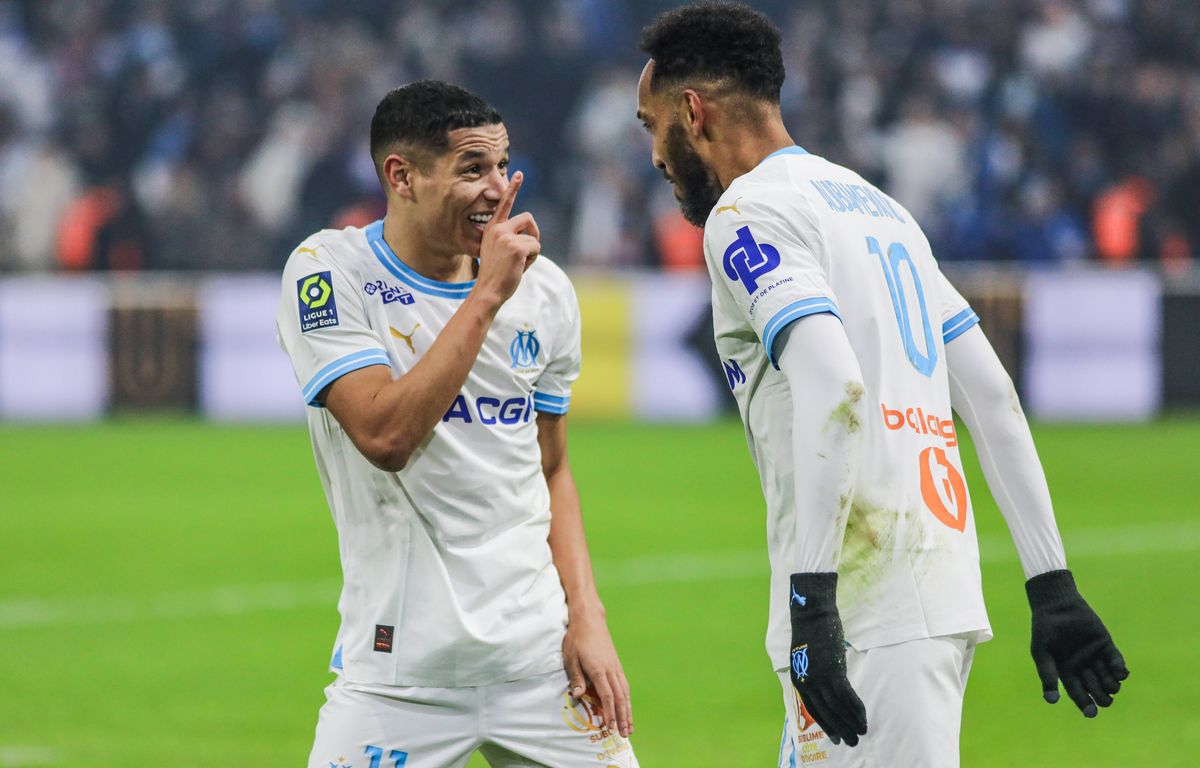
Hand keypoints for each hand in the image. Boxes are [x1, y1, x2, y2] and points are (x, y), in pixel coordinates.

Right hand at [476, 171, 539, 304]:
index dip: (513, 188)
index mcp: (492, 228)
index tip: (520, 174)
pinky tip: (521, 267)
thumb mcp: (497, 251)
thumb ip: (508, 239)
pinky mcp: (517, 247)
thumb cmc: (495, 275)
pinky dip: (533, 259)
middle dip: (533, 233)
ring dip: (531, 252)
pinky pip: (536, 247)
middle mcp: (498, 228)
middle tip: (528, 251)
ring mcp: (507, 237)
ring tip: (518, 264)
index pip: (504, 204)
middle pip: (528, 218)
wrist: (488, 290)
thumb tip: (529, 236)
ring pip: (533, 237)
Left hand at [562, 607, 632, 737]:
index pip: (607, 696)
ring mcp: (615, 667)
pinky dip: (626, 699)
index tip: (610, 728)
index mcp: (599, 670)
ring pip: (625, 693)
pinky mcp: (616, 665)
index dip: (609, 713)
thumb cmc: (576, 639)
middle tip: (625, 734)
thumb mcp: (570, 657)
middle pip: (620, 698)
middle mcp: (611, 670)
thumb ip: (575, 677)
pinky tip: (626, 707)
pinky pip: (624, 685)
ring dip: (627, 711)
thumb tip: (576, 696)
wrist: (589, 620)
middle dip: (623, 717)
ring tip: (630, 726)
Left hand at [789, 573, 867, 746]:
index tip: (836, 737)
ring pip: (836, 707)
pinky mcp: (832, 670)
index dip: (826, 724)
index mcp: (798, 679)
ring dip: (851, 721)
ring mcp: (819, 677)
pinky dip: (855, 708)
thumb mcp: (808, 656)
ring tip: (861, 732)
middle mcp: (806, 681)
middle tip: (852, 742)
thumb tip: (830, 686)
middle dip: (840, 728)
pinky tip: (863, 716)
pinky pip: (846, 695)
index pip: (814, 708)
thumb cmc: (812, 630)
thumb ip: (816, 673)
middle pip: (826, 712)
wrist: (812, 612)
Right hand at [1026, 569, 1128, 716]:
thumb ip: (1047, 674)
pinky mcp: (1106, 646)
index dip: (1086, 706)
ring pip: (1110, 680)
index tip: (1091, 713)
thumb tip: (1051, 701)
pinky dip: (1120, 670)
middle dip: (1102, 697)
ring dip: (1112, 686)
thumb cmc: (1044, 629)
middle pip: (1097, 691)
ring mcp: (1095, 657)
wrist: (1056, 605)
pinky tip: (1121, 673)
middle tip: (1104, 697)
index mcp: (1067, 672)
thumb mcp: (1042, 652)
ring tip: (1111, 684)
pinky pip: (1116, 663)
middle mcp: (1083, 668)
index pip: (1079, 695)